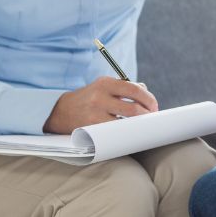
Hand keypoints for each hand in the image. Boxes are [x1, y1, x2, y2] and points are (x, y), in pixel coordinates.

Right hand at [43, 77, 158, 132]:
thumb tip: (146, 92)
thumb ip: (124, 87)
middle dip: (147, 116)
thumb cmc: (90, 98)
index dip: (149, 99)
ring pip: (126, 123)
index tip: (154, 107)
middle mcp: (100, 97)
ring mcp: (95, 114)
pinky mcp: (91, 128)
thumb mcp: (103, 87)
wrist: (61, 111)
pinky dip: (124, 133)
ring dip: (137, 126)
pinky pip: (114, 133)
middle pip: (133, 109)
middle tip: (152, 119)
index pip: (134, 89)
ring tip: (142, 126)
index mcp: (105, 83)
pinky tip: (128, 133)